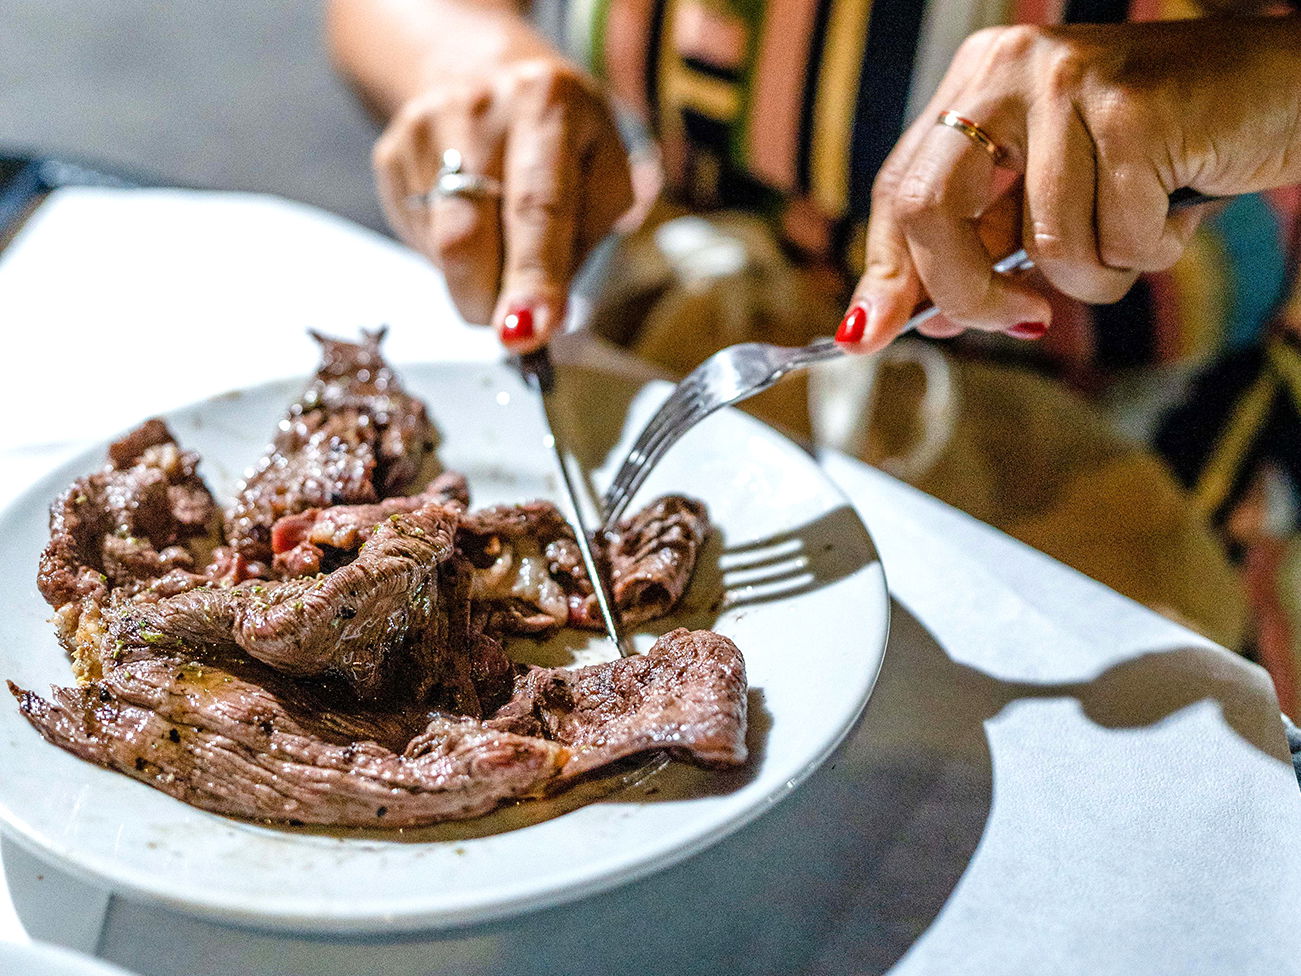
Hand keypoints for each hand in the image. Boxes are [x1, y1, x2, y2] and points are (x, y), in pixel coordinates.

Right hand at [373, 56, 633, 350]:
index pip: (538, 208)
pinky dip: (451, 254)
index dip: (532, 277)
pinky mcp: (391, 154)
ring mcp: (424, 128)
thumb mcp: (604, 171)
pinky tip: (472, 218)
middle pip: (468, 237)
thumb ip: (584, 239)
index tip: (526, 334)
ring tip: (501, 244)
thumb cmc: (561, 138)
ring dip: (475, 279)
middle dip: (490, 301)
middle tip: (514, 325)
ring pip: (439, 248)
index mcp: (548, 104)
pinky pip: (420, 239)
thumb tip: (540, 316)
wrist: (481, 68)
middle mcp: (479, 108)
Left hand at [841, 15, 1300, 351]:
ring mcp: (1068, 82)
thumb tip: (912, 320)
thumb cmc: (1161, 149)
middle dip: (971, 296)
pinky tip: (1176, 202)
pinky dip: (1152, 251)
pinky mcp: (1133, 109)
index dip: (884, 273)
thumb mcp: (1052, 197)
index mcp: (975, 83)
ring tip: (1139, 226)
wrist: (1280, 90)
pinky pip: (1116, 241)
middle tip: (1024, 320)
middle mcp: (1007, 67)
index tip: (866, 336)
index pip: (899, 190)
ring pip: (1042, 247)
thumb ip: (982, 247)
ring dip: (1098, 274)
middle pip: (932, 214)